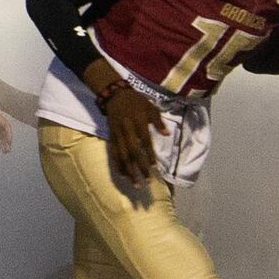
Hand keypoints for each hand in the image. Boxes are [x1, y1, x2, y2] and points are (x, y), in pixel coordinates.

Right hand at [96, 74, 165, 192]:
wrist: (114, 94)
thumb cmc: (136, 101)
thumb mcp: (150, 106)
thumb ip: (158, 120)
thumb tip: (167, 134)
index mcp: (137, 121)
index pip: (144, 141)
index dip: (149, 154)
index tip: (155, 167)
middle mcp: (126, 130)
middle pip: (133, 152)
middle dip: (140, 167)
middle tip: (147, 181)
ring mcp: (117, 135)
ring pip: (122, 156)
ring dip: (129, 171)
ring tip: (135, 183)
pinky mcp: (111, 137)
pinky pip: (114, 154)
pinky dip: (117, 165)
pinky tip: (122, 175)